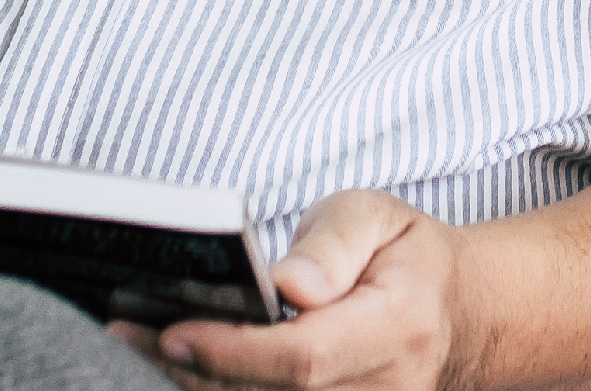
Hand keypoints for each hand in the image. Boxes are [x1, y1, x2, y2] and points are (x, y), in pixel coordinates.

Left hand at [114, 190, 481, 390]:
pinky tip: (185, 369)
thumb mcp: (377, 216)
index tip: (170, 330)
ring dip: (202, 388)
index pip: (303, 358)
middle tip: (129, 335)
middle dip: (195, 372)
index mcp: (398, 327)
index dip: (231, 352)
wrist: (462, 315)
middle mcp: (388, 389)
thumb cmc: (407, 258)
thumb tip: (291, 284)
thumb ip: (334, 242)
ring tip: (143, 349)